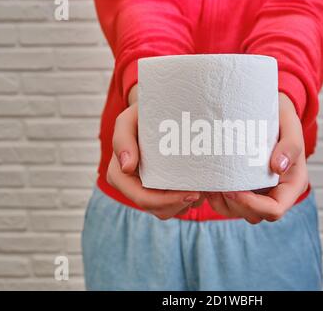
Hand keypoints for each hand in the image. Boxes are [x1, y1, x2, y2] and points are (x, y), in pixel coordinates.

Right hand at [106, 84, 200, 219]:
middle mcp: (132, 187)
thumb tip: (127, 167)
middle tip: (201, 191)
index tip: (191, 192)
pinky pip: (178, 206)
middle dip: (180, 204)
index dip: (166, 201)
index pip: (142, 198)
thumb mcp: (128, 120)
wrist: (157, 112)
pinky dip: (190, 200)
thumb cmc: (141, 116)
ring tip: (202, 186)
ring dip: (187, 203)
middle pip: (158, 209)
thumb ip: (122, 139)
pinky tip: (200, 185)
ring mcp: (148, 190)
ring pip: (169, 211)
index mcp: (120, 175)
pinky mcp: (163, 190)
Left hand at [206, 93, 308, 223]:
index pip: (275, 210)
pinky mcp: (247, 186)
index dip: (253, 205)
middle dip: (234, 204)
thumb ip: (290, 145)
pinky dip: (217, 198)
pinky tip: (208, 184)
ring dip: (222, 204)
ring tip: (209, 186)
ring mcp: (261, 191)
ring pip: (240, 212)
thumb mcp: (290, 125)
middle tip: (216, 186)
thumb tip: (278, 167)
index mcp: (293, 184)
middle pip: (255, 215)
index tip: (233, 190)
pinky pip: (230, 203)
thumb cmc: (283, 116)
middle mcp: (278, 192)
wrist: (272, 109)